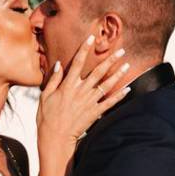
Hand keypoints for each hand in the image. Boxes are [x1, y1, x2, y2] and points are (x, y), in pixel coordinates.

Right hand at [36, 36, 131, 173]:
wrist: (55, 137)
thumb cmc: (47, 117)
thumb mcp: (45, 96)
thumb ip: (54, 80)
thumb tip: (58, 64)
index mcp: (68, 85)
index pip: (78, 62)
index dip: (85, 49)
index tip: (91, 37)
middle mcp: (81, 91)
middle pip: (98, 71)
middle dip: (110, 59)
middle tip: (121, 50)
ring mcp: (89, 102)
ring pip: (107, 85)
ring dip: (118, 74)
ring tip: (128, 65)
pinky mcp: (95, 113)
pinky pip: (110, 103)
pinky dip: (120, 96)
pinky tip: (129, 89)